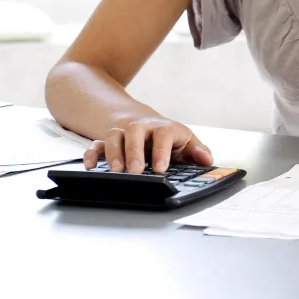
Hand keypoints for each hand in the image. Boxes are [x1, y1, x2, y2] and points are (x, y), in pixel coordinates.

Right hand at [83, 116, 213, 173]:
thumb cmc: (171, 138)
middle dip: (134, 152)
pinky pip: (96, 145)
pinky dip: (92, 154)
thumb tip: (206, 159)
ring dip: (113, 154)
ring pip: (114, 137)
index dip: (162, 151)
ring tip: (116, 172)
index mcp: (164, 129)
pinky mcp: (108, 143)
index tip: (160, 169)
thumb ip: (197, 151)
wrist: (150, 125)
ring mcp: (124, 135)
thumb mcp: (186, 142)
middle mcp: (142, 129)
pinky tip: (91, 167)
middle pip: (135, 132)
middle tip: (135, 172)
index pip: (163, 134)